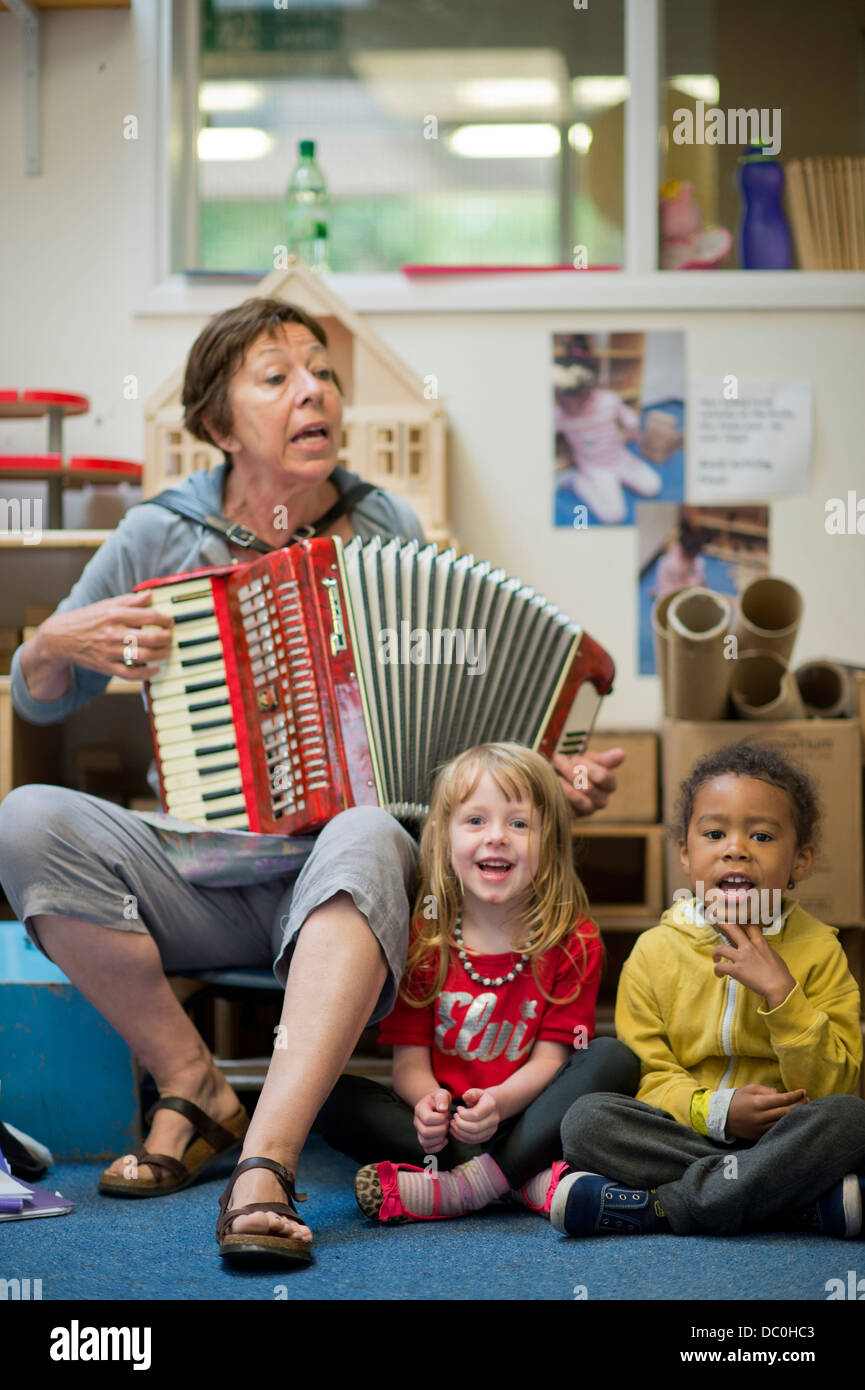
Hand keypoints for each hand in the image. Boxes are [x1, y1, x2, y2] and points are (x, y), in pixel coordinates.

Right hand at [37, 591, 173, 681]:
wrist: (59, 638)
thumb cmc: (86, 619)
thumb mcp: (105, 605)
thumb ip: (129, 601)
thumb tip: (150, 594)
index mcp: (114, 614)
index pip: (148, 616)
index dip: (165, 620)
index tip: (170, 622)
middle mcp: (113, 632)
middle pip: (150, 638)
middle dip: (167, 638)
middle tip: (171, 637)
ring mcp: (109, 651)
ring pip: (143, 656)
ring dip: (161, 655)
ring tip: (166, 651)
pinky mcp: (105, 666)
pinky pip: (130, 674)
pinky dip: (146, 673)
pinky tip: (155, 669)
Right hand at [413, 1089, 451, 1153]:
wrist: (434, 1104)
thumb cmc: (439, 1100)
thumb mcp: (442, 1094)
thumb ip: (442, 1098)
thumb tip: (442, 1109)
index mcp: (420, 1109)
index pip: (427, 1119)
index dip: (440, 1119)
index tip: (446, 1114)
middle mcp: (417, 1122)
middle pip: (426, 1132)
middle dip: (441, 1129)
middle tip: (447, 1122)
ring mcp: (419, 1131)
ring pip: (425, 1142)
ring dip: (440, 1138)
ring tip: (445, 1129)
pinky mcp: (424, 1139)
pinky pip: (427, 1149)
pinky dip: (438, 1147)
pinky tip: (445, 1139)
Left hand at [450, 1088, 499, 1144]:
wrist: (490, 1107)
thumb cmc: (481, 1099)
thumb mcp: (477, 1092)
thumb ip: (471, 1094)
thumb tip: (465, 1097)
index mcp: (491, 1106)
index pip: (475, 1115)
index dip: (463, 1114)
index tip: (458, 1109)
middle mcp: (493, 1120)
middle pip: (474, 1128)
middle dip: (460, 1124)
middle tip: (454, 1118)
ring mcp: (491, 1130)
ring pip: (473, 1137)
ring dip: (459, 1132)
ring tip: (453, 1124)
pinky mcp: (486, 1137)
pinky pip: (473, 1141)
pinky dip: (461, 1137)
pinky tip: (455, 1130)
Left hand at [553, 748, 624, 817]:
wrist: (563, 780)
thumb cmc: (580, 768)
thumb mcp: (591, 760)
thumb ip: (605, 758)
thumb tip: (621, 753)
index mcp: (609, 785)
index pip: (603, 777)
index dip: (587, 767)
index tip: (574, 759)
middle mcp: (602, 800)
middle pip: (588, 788)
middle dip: (572, 773)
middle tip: (559, 761)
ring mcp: (589, 810)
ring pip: (581, 800)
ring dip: (566, 786)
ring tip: (556, 775)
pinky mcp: (576, 816)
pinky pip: (570, 810)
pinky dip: (562, 796)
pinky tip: (555, 786)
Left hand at [711, 922, 797, 1010]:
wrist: (780, 987)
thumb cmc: (781, 974)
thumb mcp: (774, 956)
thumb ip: (765, 950)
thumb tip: (762, 951)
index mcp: (760, 942)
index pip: (749, 926)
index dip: (740, 922)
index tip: (735, 922)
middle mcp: (749, 947)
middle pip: (732, 929)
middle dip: (722, 923)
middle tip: (714, 920)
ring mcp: (741, 958)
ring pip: (720, 948)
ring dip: (716, 953)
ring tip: (716, 958)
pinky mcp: (736, 970)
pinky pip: (720, 967)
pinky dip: (717, 970)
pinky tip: (720, 974)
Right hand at [726, 1083, 808, 1140]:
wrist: (721, 1117)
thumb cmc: (737, 1099)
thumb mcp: (750, 1089)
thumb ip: (766, 1090)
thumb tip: (781, 1094)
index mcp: (758, 1102)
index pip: (782, 1099)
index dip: (795, 1095)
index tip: (803, 1091)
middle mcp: (760, 1117)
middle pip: (786, 1112)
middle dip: (799, 1105)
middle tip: (807, 1099)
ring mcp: (760, 1128)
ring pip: (784, 1122)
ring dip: (795, 1115)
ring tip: (804, 1109)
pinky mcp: (760, 1136)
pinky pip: (777, 1129)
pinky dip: (786, 1124)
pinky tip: (793, 1119)